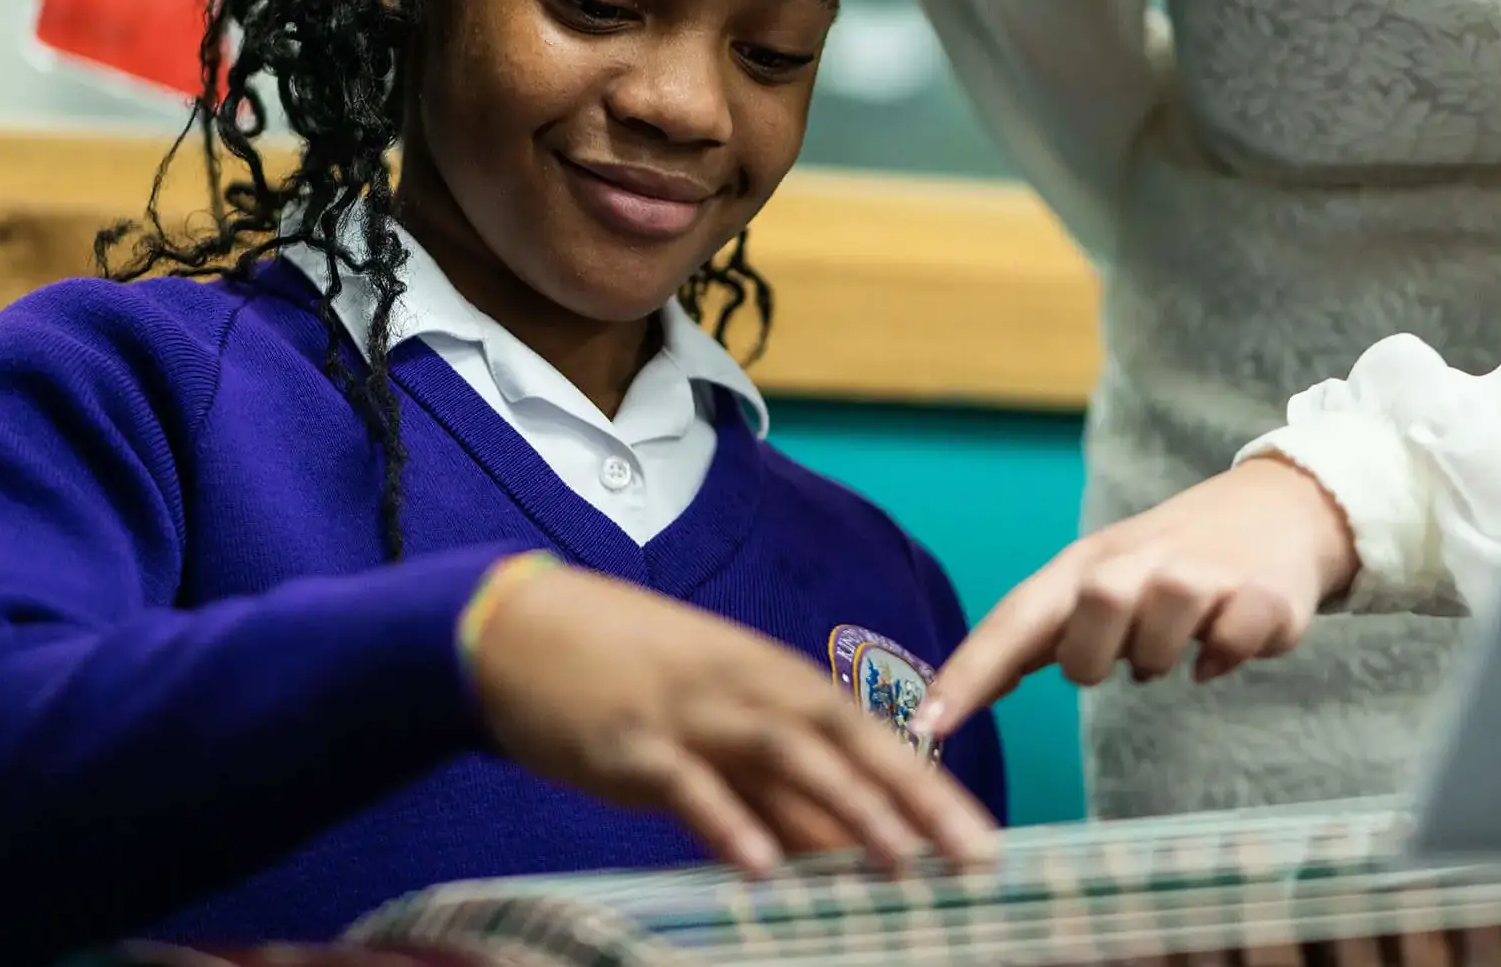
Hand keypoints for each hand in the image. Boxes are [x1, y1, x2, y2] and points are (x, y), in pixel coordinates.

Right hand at [468, 562, 999, 876]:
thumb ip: (770, 785)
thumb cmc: (624, 675)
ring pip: (782, 758)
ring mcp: (688, 713)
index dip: (927, 783)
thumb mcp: (709, 720)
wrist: (518, 628)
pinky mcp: (630, 742)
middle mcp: (743, 689)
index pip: (866, 731)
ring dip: (844, 808)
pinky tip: (760, 871)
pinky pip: (687, 787)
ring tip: (899, 863)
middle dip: (915, 800)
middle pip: (845, 742)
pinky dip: (725, 826)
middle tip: (975, 857)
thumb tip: (837, 848)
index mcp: (769, 678)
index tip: (981, 836)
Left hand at [908, 456, 1358, 741]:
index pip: (1013, 620)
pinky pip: (1228, 647)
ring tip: (1178, 643)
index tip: (928, 727)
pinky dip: (1224, 658)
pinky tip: (1224, 644)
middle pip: (1090, 622)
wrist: (1279, 508)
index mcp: (1084, 564)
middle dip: (1096, 660)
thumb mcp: (1100, 578)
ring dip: (1164, 658)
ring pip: (1159, 638)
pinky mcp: (1260, 594)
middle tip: (1123, 657)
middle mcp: (1135, 561)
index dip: (969, 675)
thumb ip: (1043, 632)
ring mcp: (1201, 573)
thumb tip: (963, 690)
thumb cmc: (1170, 558)